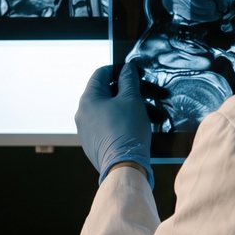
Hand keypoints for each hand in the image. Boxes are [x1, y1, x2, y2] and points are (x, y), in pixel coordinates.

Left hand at [75, 63, 153, 186]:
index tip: (135, 72)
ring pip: (111, 110)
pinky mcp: (94, 144)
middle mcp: (83, 114)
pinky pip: (109, 126)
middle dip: (130, 92)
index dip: (120, 70)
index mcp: (88, 99)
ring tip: (151, 114)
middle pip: (107, 93)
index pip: (101, 74)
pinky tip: (140, 126)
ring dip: (130, 108)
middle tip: (148, 94)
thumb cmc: (127, 130)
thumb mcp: (131, 99)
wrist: (124, 166)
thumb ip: (129, 79)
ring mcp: (87, 131)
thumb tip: (127, 68)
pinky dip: (124, 122)